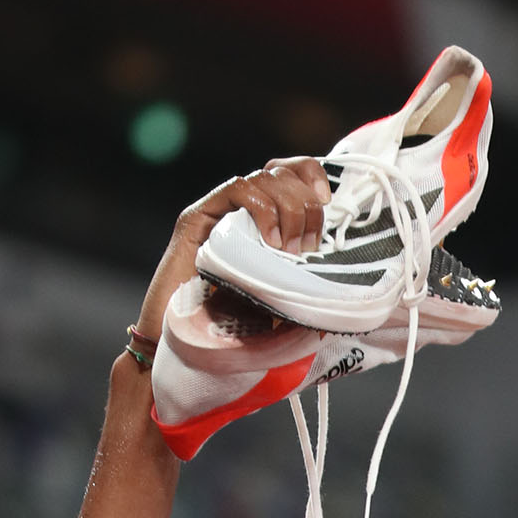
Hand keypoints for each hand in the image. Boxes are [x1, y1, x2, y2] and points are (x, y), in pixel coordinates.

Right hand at [134, 158, 329, 343]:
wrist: (182, 345)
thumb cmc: (230, 331)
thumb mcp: (281, 307)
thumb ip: (302, 292)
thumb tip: (336, 292)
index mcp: (264, 224)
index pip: (291, 176)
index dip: (311, 176)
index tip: (329, 202)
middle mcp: (242, 212)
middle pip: (282, 173)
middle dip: (305, 204)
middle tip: (309, 246)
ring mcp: (219, 212)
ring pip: (264, 178)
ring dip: (288, 209)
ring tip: (289, 250)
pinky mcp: (197, 219)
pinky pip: (237, 190)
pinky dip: (261, 208)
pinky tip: (270, 240)